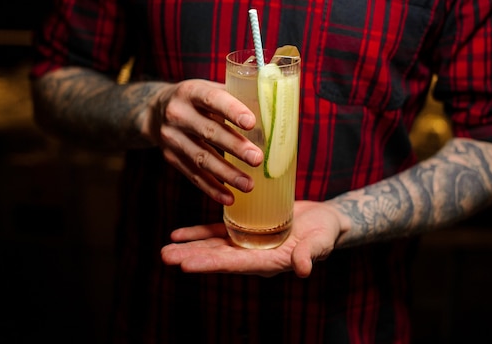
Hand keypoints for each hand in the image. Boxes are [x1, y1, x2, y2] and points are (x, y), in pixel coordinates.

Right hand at [150, 79, 263, 204]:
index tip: (252, 123)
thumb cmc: (197, 100)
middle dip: (235, 147)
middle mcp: (178, 114)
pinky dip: (212, 188)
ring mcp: (171, 138)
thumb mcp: (208, 89)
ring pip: (201, 158)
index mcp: (191, 92)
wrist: (155, 112)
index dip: (232, 111)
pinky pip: (192, 176)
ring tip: (249, 185)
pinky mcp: (170, 158)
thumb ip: (234, 97)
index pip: (212, 99)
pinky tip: (229, 197)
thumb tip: (273, 109)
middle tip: (257, 159)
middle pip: (208, 133)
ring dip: (226, 174)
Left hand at [160, 201, 343, 277]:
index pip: (235, 265)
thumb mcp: (321, 242)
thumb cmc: (326, 232)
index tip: (187, 266)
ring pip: (213, 246)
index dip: (211, 264)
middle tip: (166, 258)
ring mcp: (247, 243)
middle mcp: (253, 255)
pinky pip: (217, 231)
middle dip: (192, 257)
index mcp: (269, 261)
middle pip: (218, 258)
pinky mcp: (244, 228)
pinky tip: (178, 234)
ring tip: (166, 250)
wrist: (324, 221)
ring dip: (190, 247)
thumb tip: (302, 270)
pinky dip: (198, 232)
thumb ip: (310, 255)